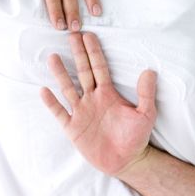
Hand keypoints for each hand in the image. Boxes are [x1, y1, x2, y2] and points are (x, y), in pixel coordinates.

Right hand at [40, 32, 156, 177]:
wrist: (127, 161)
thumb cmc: (137, 137)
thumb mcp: (145, 114)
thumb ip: (146, 93)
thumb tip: (150, 71)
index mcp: (108, 93)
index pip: (99, 67)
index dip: (94, 52)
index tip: (88, 35)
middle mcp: (92, 98)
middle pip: (83, 72)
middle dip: (77, 54)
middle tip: (70, 35)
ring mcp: (81, 112)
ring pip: (68, 88)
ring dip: (61, 73)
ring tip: (53, 57)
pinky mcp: (73, 127)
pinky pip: (60, 112)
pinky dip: (52, 102)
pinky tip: (44, 90)